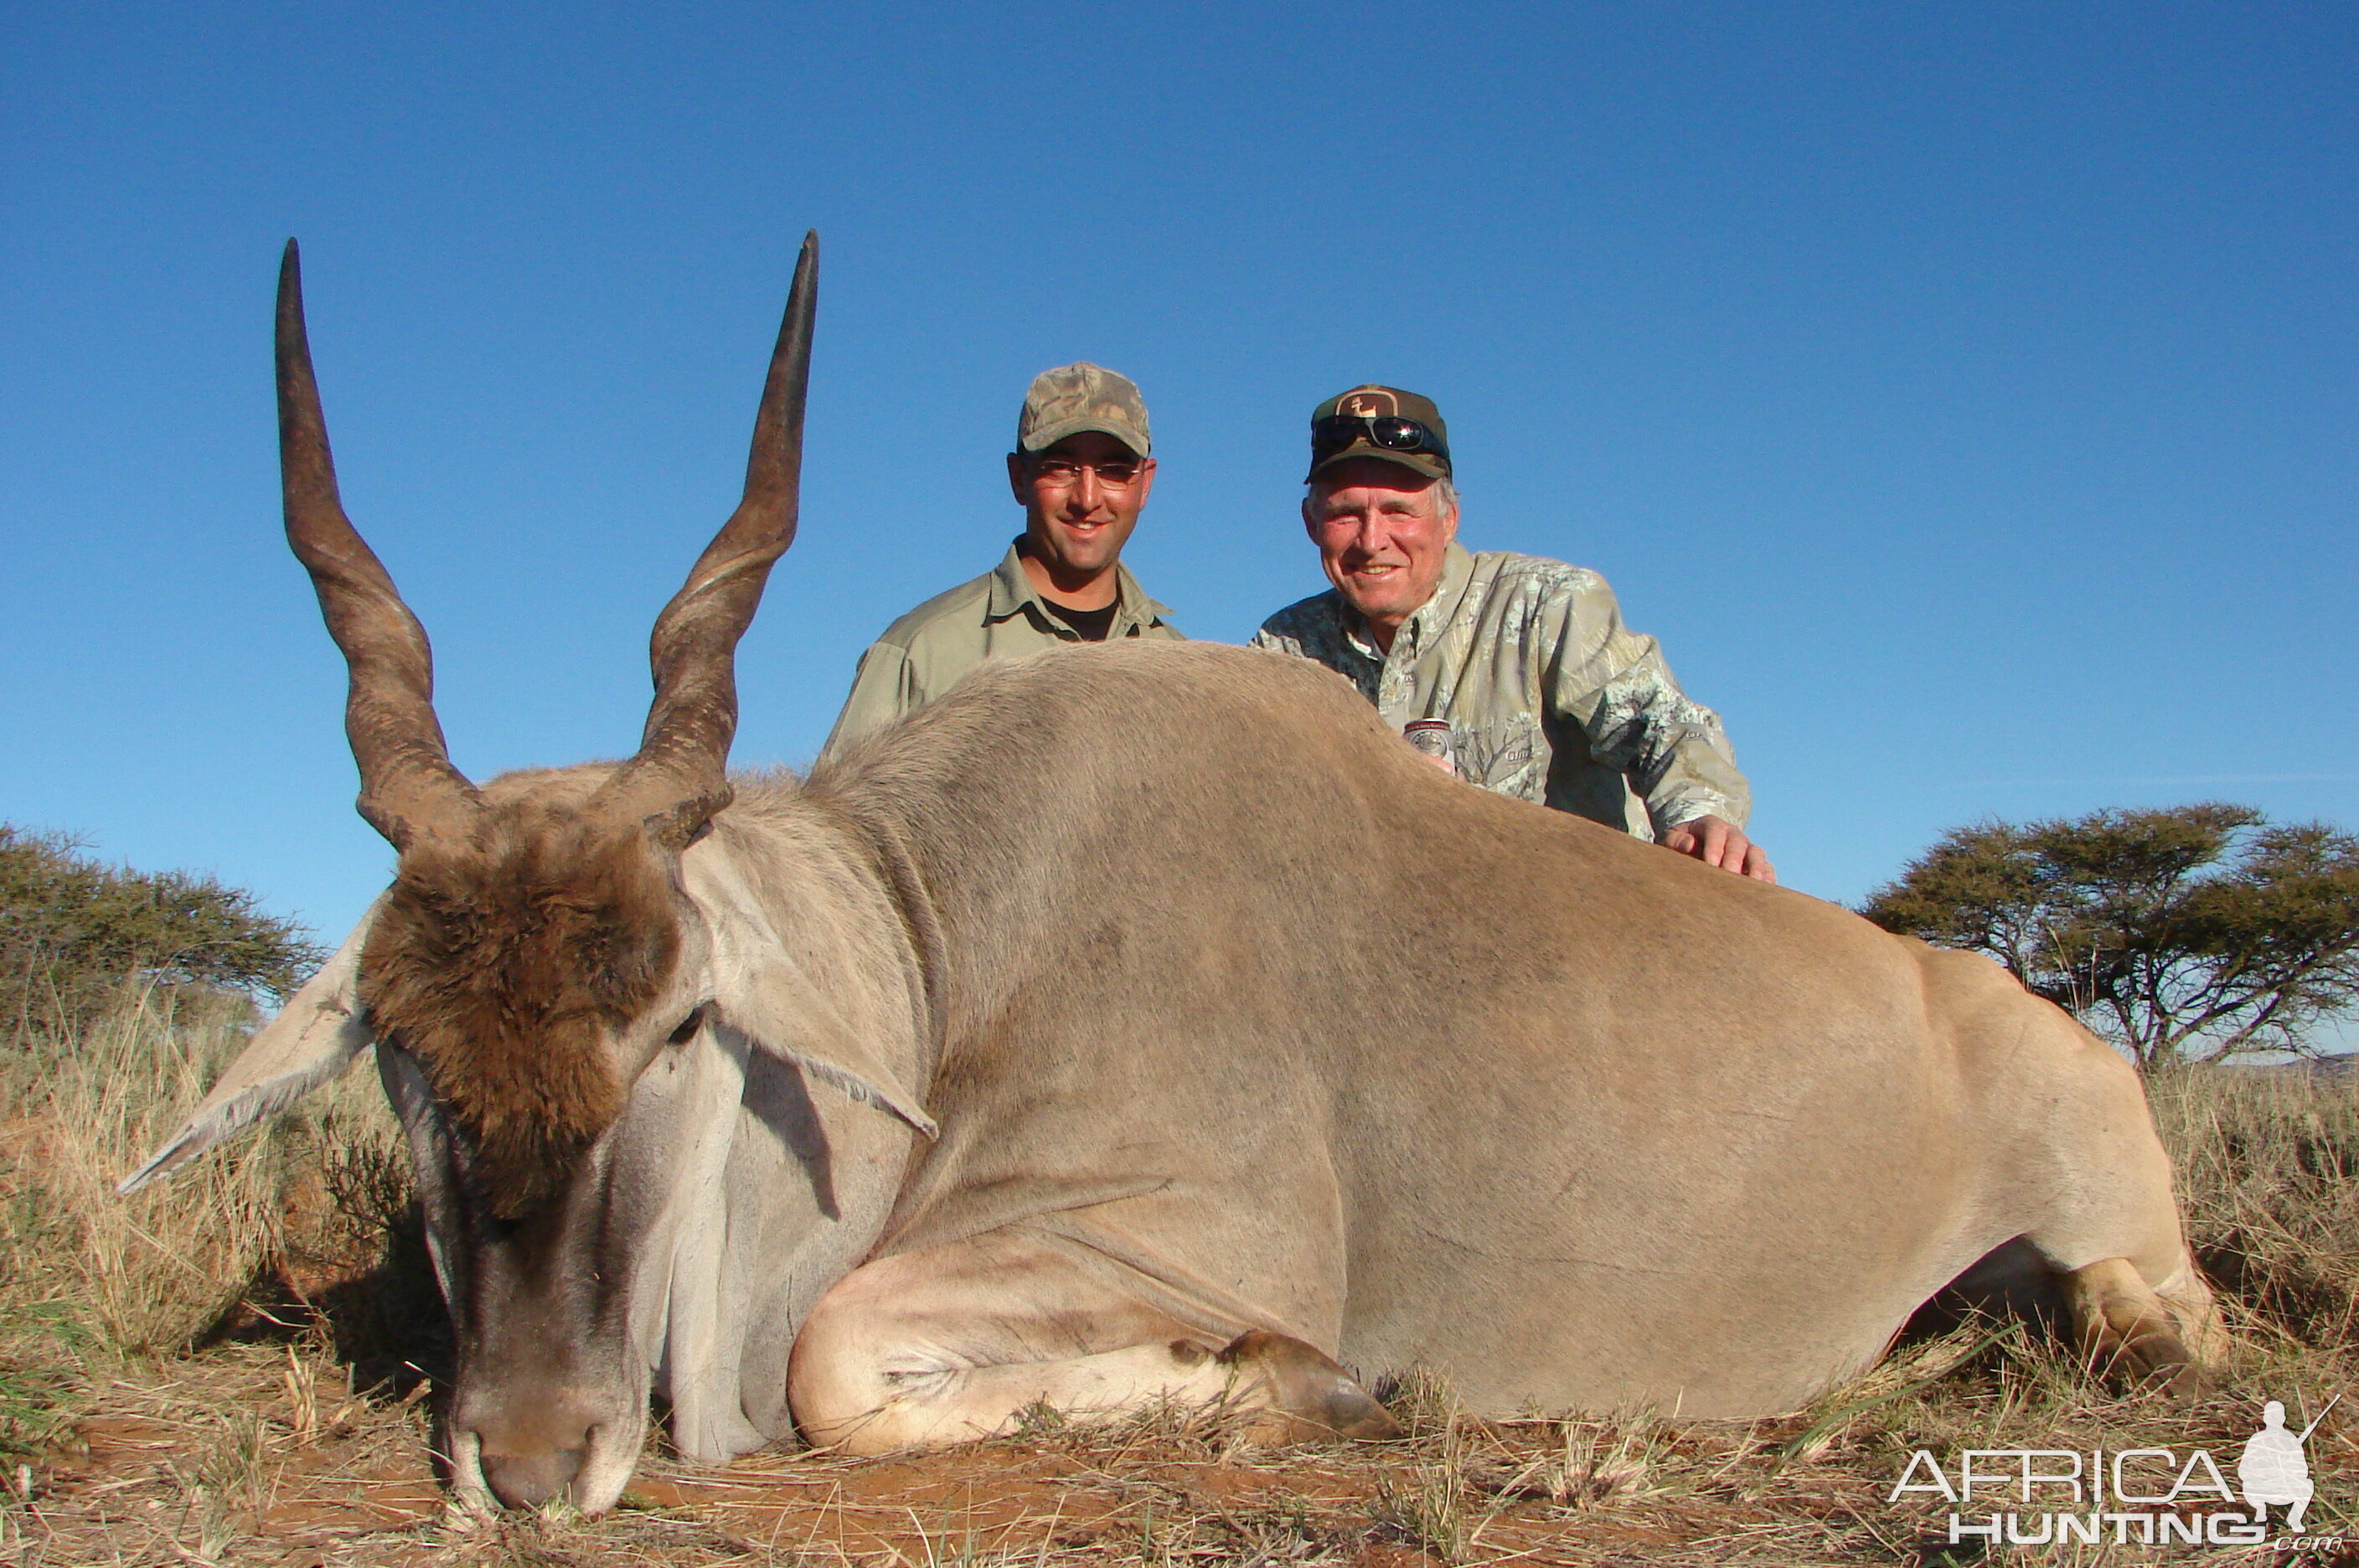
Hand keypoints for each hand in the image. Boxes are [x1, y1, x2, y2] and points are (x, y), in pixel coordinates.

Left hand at [1660, 815, 1775, 883]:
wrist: (1696, 844)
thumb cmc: (1682, 843)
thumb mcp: (1673, 838)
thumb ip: (1676, 840)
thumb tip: (1689, 845)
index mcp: (1712, 825)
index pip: (1715, 832)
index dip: (1714, 847)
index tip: (1710, 864)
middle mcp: (1733, 835)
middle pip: (1737, 843)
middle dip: (1734, 859)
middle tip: (1730, 875)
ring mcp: (1747, 848)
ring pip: (1757, 853)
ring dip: (1756, 867)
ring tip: (1753, 882)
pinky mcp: (1756, 863)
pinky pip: (1767, 867)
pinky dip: (1769, 876)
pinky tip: (1767, 888)